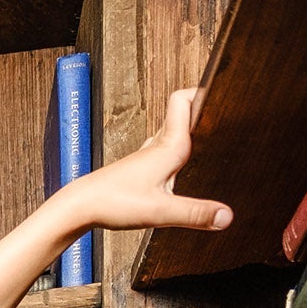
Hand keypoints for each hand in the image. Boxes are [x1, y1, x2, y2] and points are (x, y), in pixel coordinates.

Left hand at [60, 88, 231, 235]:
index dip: (201, 90)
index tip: (222, 91)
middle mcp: (157, 145)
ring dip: (190, 130)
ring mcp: (146, 156)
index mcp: (168, 145)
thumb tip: (226, 217)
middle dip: (204, 110)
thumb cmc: (113, 202)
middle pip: (184, 113)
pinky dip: (176, 150)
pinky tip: (179, 168)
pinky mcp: (138, 169)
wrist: (80, 207)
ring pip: (172, 132)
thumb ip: (195, 214)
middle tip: (226, 113)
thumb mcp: (160, 211)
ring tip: (210, 135)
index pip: (184, 100)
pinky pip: (162, 150)